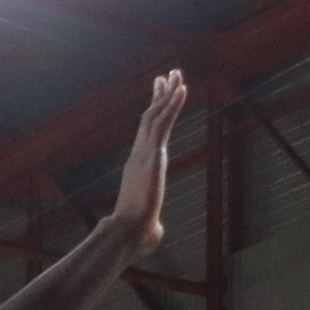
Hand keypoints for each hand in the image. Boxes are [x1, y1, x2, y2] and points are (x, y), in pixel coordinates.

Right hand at [107, 71, 187, 259]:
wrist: (127, 233)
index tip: (158, 96)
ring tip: (177, 73)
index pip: (148, 135)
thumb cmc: (136, 236)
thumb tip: (156, 233)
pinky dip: (173, 104)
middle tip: (167, 75)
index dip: (154, 113)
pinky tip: (182, 88)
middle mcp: (139, 155)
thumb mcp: (150, 226)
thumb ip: (154, 222)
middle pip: (150, 118)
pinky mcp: (153, 154)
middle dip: (160, 95)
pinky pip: (164, 123)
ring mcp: (145, 153)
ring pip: (156, 115)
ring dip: (168, 93)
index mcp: (139, 167)